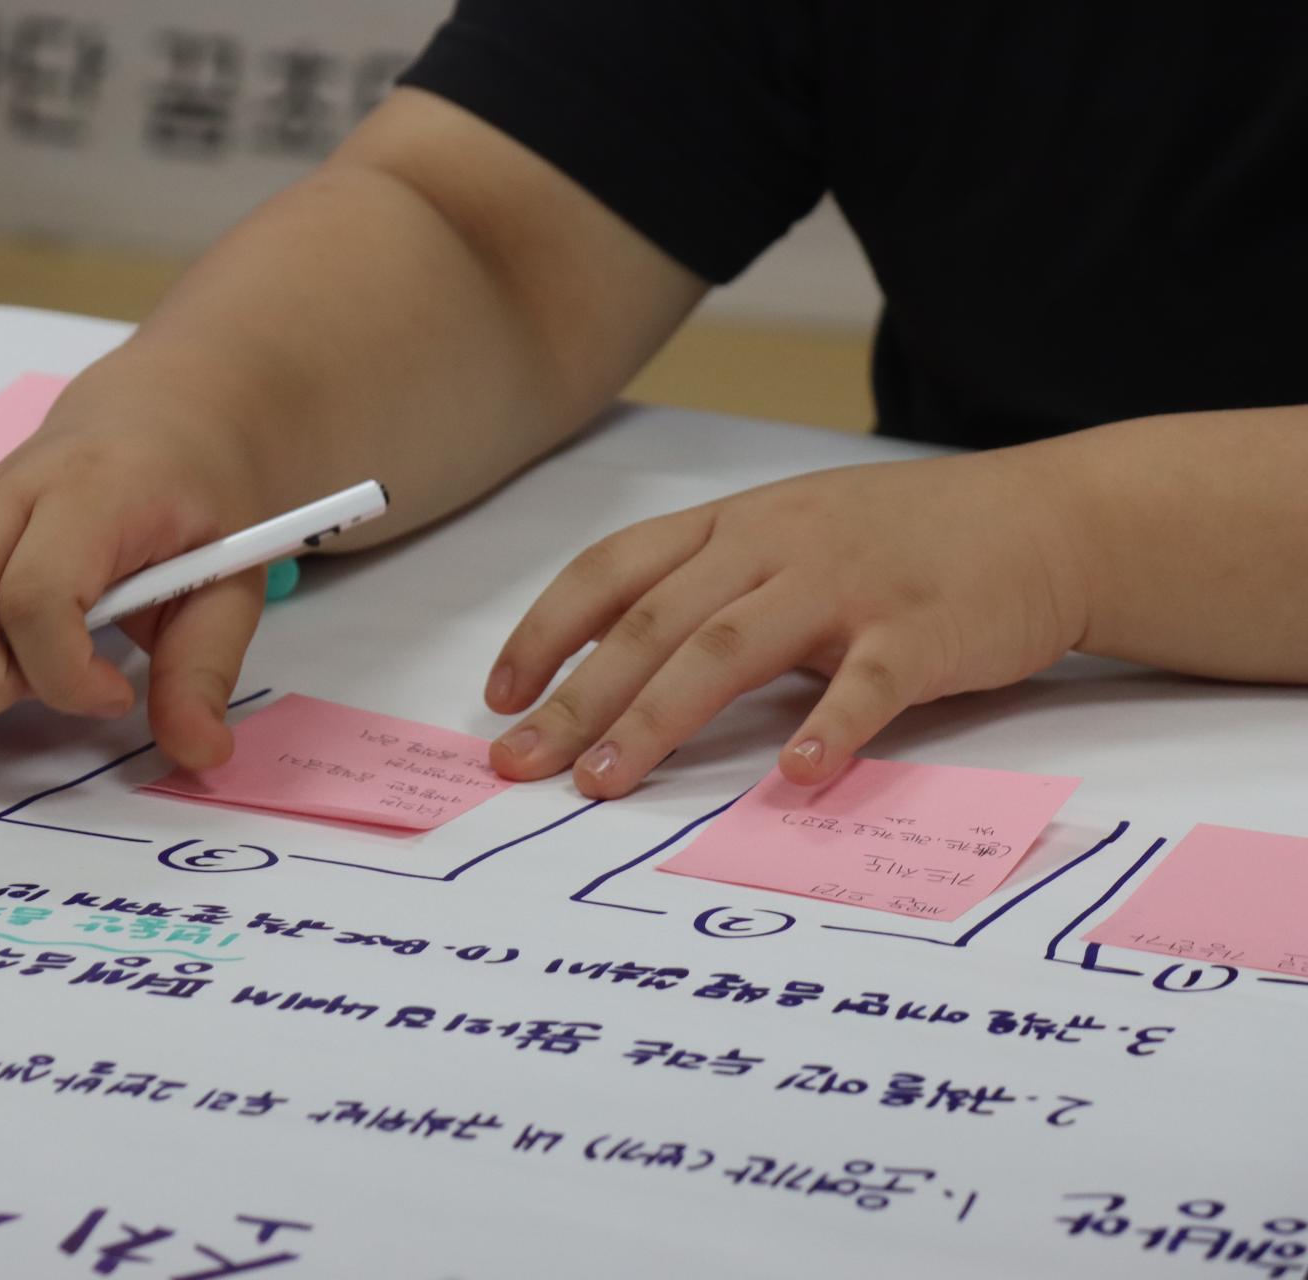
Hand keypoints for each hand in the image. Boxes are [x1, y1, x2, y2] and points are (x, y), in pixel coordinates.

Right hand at [0, 366, 266, 769]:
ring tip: (0, 678)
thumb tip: (199, 753)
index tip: (113, 694)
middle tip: (44, 685)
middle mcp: (6, 494)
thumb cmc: (197, 495)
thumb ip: (206, 666)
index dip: (65, 674)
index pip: (34, 596)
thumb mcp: (233, 578)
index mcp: (91, 493)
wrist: (157, 416)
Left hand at [484, 448, 1090, 796]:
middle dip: (577, 700)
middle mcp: (776, 546)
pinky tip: (792, 777)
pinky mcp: (924, 629)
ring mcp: (849, 584)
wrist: (1047, 520)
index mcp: (734, 526)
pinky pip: (868, 683)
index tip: (500, 695)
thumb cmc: (901, 541)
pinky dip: (828, 727)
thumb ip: (713, 592)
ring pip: (729, 648)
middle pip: (653, 624)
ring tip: (605, 783)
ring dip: (658, 719)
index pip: (613, 572)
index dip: (547, 631)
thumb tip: (615, 673)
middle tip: (521, 765)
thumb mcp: (791, 540)